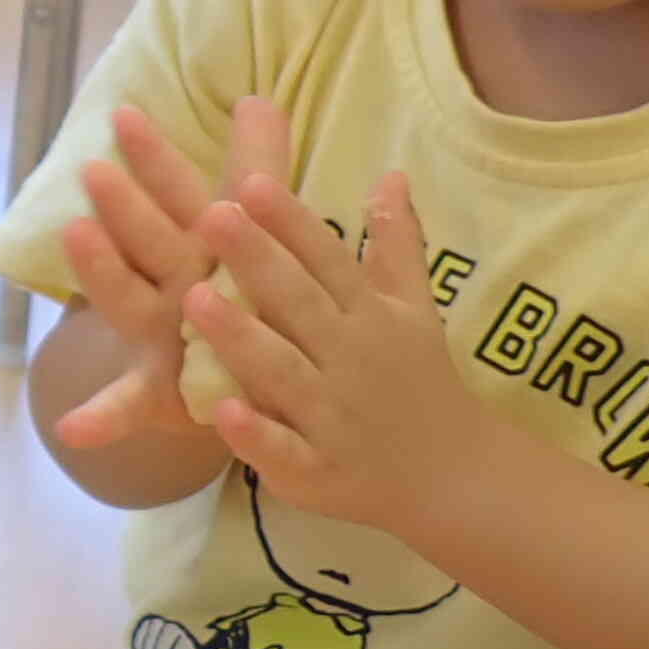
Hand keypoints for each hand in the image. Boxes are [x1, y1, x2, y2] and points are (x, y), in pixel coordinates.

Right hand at [53, 95, 289, 452]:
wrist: (246, 385)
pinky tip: (73, 428)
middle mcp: (171, 285)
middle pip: (146, 238)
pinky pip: (128, 407)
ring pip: (128, 300)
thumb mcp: (259, 230)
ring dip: (102, 274)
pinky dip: (100, 417)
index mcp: (201, 248)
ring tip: (76, 242)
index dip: (156, 159)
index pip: (179, 194)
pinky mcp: (160, 393)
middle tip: (97, 170)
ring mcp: (159, 337)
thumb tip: (258, 98)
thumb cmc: (242, 296)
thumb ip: (259, 165)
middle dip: (124, 207)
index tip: (127, 116)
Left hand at [184, 172, 497, 540]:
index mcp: (370, 316)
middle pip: (299, 304)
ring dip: (241, 337)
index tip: (250, 182)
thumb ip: (396, 243)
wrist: (455, 475)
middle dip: (257, 260)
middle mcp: (352, 359)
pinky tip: (221, 411)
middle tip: (210, 214)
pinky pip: (282, 450)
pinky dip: (255, 435)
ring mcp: (334, 417)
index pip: (328, 260)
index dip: (291, 223)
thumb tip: (392, 173)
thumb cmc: (418, 379)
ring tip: (193, 298)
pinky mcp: (317, 470)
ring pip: (281, 372)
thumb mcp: (415, 309)